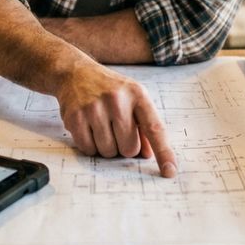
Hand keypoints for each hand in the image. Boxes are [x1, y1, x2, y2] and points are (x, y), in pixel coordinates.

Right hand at [56, 62, 177, 177]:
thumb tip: (149, 154)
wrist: (76, 73)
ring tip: (101, 126)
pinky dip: (90, 145)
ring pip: (108, 152)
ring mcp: (94, 107)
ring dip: (106, 147)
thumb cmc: (110, 90)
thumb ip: (144, 126)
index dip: (163, 152)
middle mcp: (117, 99)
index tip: (169, 171)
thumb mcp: (133, 99)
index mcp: (137, 94)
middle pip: (129, 149)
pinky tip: (89, 128)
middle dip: (125, 146)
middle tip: (117, 130)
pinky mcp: (75, 117)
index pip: (154, 128)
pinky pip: (88, 149)